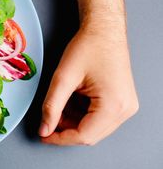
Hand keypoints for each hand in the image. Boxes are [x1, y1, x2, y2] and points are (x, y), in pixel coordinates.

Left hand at [39, 22, 138, 145]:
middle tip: (46, 120)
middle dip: (65, 129)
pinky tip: (70, 100)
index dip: (60, 138)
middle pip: (90, 135)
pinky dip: (80, 114)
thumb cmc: (88, 47)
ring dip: (72, 121)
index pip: (84, 135)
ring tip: (58, 103)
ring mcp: (125, 106)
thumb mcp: (63, 78)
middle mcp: (125, 109)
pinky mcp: (121, 101)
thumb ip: (51, 107)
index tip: (42, 135)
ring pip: (93, 128)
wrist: (104, 30)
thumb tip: (44, 129)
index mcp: (114, 105)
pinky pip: (98, 118)